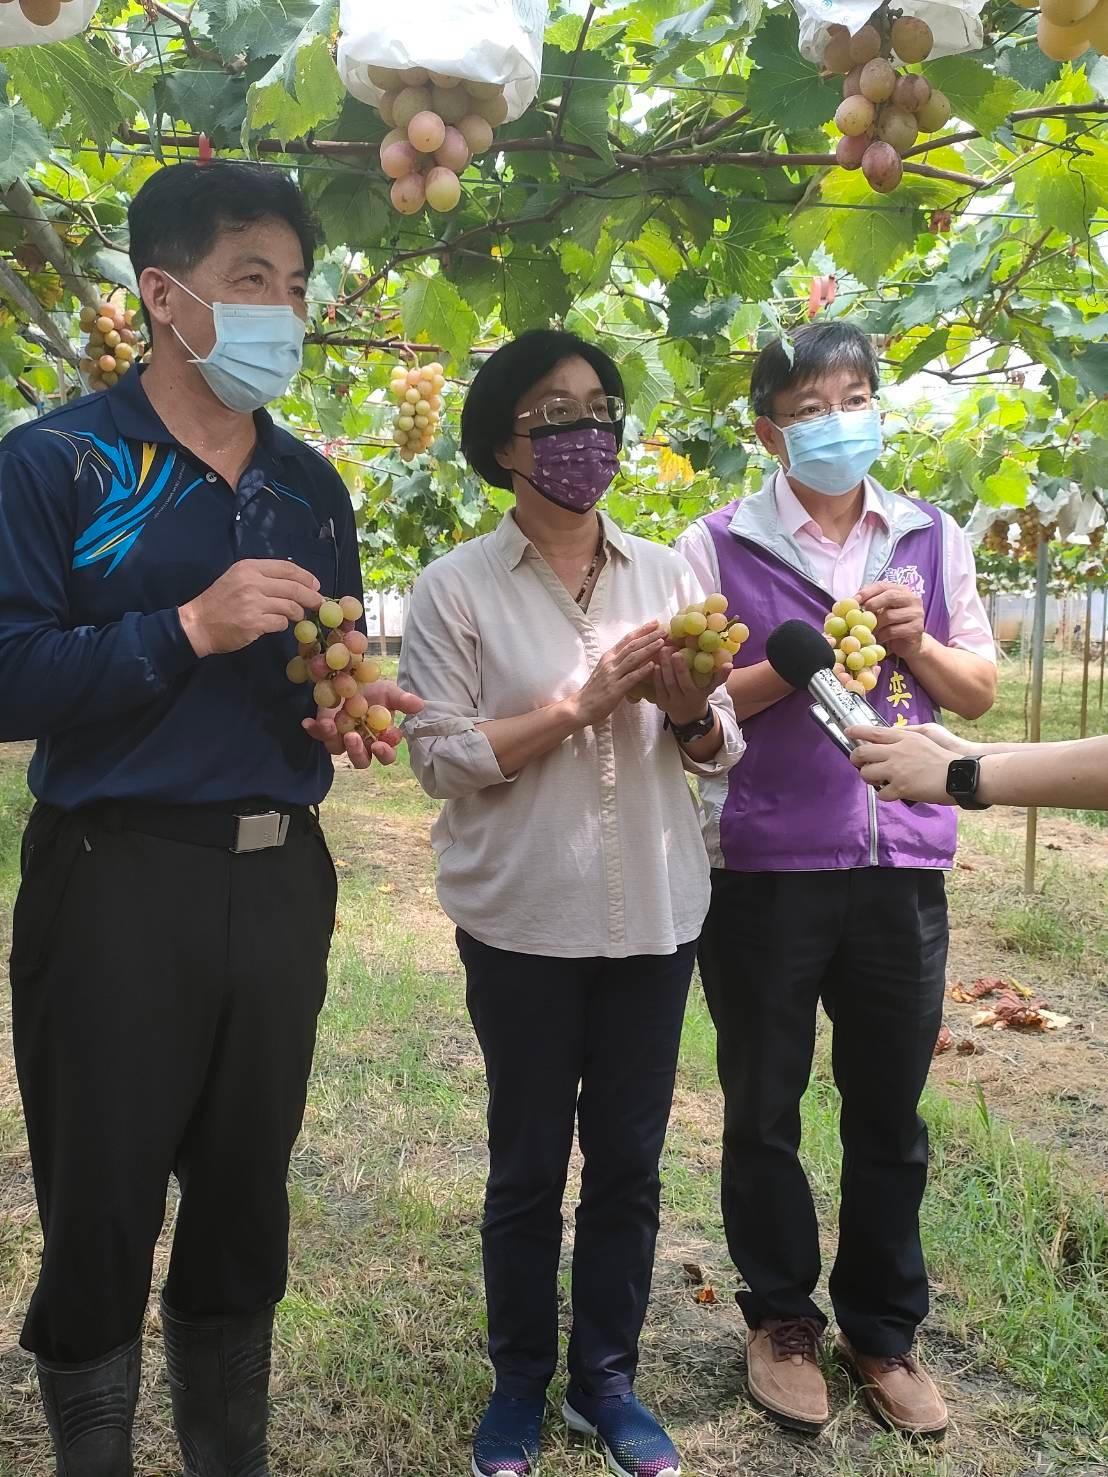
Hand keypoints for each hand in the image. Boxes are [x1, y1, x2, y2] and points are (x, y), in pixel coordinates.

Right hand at [179, 560, 322, 657]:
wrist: (197, 623)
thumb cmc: (219, 601)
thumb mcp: (238, 578)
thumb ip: (263, 577)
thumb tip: (295, 581)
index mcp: (249, 567)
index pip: (286, 568)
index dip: (306, 577)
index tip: (316, 585)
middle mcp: (252, 582)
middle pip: (294, 588)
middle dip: (311, 597)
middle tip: (319, 603)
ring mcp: (253, 603)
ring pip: (290, 606)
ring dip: (298, 613)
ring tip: (297, 616)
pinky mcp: (254, 623)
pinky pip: (281, 623)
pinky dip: (284, 624)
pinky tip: (278, 624)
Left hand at [303, 680, 423, 770]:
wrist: (351, 679)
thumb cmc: (374, 690)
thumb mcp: (389, 692)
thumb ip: (402, 701)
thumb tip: (420, 705)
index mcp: (381, 739)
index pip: (386, 755)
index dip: (384, 753)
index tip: (381, 744)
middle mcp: (362, 744)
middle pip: (361, 760)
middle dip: (357, 752)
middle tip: (354, 737)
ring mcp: (341, 739)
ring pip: (337, 750)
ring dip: (333, 740)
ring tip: (330, 726)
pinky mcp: (325, 729)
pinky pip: (318, 734)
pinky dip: (313, 729)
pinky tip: (308, 722)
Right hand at [572, 622, 666, 727]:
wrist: (580, 707)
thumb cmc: (594, 691)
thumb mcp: (606, 671)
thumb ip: (619, 663)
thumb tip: (635, 656)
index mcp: (609, 657)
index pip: (627, 639)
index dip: (642, 630)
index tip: (655, 623)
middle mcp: (610, 663)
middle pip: (632, 645)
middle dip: (649, 636)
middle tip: (664, 630)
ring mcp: (612, 675)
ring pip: (633, 658)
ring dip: (648, 649)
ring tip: (662, 642)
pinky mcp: (615, 689)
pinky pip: (631, 677)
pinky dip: (642, 670)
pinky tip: (653, 665)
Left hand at [653, 647, 729, 726]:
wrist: (689, 715)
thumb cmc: (700, 694)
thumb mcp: (711, 688)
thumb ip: (720, 677)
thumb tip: (729, 664)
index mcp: (696, 696)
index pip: (687, 683)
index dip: (682, 669)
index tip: (678, 653)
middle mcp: (682, 701)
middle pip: (674, 682)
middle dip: (670, 665)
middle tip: (667, 648)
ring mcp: (670, 703)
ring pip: (665, 685)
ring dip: (663, 668)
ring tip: (662, 652)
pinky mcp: (661, 704)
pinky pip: (658, 689)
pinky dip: (656, 677)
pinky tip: (655, 664)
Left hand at [844, 724, 957, 803]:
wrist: (958, 775)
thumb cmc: (943, 756)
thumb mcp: (925, 736)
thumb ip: (906, 734)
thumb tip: (891, 732)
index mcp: (903, 738)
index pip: (873, 732)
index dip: (857, 731)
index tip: (848, 732)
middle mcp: (896, 752)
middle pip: (862, 753)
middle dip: (855, 759)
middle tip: (857, 763)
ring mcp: (897, 770)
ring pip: (867, 774)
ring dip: (868, 777)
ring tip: (877, 778)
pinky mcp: (900, 788)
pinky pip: (881, 793)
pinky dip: (884, 794)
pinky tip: (892, 792)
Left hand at [855, 580, 924, 659]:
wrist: (909, 644)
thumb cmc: (891, 625)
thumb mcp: (880, 612)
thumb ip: (869, 605)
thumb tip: (847, 603)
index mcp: (901, 590)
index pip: (882, 585)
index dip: (866, 592)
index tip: (853, 601)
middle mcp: (912, 598)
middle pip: (890, 596)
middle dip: (872, 604)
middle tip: (860, 614)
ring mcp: (916, 613)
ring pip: (889, 616)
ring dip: (874, 625)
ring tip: (867, 631)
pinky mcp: (916, 628)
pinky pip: (893, 631)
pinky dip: (881, 635)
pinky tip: (877, 639)